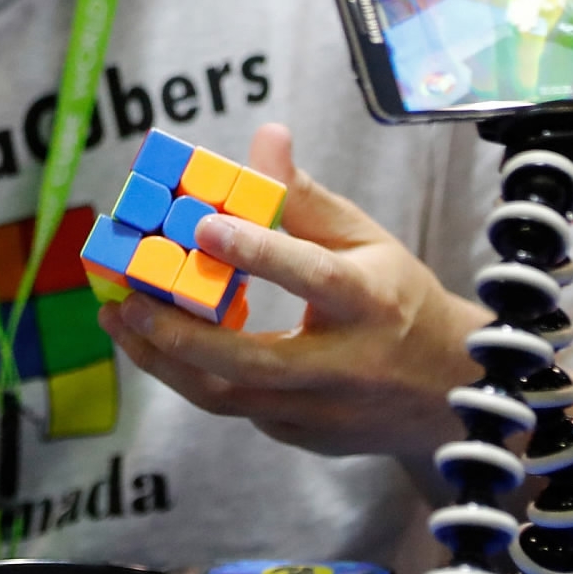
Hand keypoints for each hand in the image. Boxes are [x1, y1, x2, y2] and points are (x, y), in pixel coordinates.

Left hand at [97, 123, 485, 460]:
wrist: (452, 391)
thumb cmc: (398, 298)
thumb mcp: (367, 240)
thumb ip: (305, 198)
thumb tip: (265, 137)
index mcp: (369, 301)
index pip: (310, 275)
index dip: (258, 252)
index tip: (201, 225)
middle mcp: (346, 365)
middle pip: (252, 361)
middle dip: (179, 333)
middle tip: (126, 299)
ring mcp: (323, 412)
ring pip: (229, 397)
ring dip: (165, 361)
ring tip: (120, 320)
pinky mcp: (303, 437)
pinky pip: (240, 408)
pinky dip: (195, 375)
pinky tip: (159, 343)